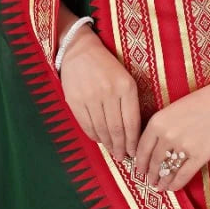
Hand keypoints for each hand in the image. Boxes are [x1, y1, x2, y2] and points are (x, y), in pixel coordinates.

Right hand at [58, 26, 141, 159]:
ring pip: (101, 129)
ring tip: (113, 152)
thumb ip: (130, 102)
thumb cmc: (108, 66)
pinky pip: (86, 125)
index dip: (133, 141)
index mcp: (126, 86)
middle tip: (123, 158)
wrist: (80, 50)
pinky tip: (99, 140)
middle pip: (116, 129)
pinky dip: (94, 136)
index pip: (131, 121)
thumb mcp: (126, 78)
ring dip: (108, 144)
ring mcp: (90, 97)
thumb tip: (132, 133)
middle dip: (121, 147)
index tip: (135, 152)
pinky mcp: (75, 100)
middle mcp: (109, 92)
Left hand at [132, 80, 209, 191]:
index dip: (139, 162)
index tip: (138, 170)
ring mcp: (183, 147)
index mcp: (157, 121)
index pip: (142, 148)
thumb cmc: (202, 101)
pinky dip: (176, 184)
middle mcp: (167, 135)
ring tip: (160, 186)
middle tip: (149, 180)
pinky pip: (183, 175)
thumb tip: (154, 147)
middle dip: (150, 174)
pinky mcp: (200, 156)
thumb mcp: (174, 108)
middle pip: (153, 161)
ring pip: (167, 170)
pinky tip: (173, 188)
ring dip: (162, 181)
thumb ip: (161, 126)